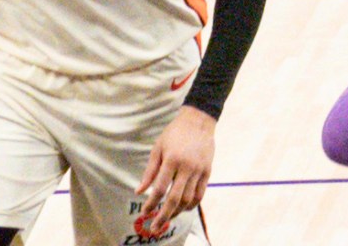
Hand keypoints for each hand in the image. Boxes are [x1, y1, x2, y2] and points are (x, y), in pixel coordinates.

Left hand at [134, 106, 215, 235]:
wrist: (199, 120)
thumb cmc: (174, 133)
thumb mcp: (158, 148)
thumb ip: (149, 171)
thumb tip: (139, 191)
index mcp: (172, 160)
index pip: (160, 188)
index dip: (151, 203)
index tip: (144, 212)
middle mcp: (187, 167)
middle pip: (175, 198)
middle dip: (163, 216)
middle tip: (154, 227)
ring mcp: (199, 170)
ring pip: (189, 199)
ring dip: (177, 212)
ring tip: (167, 218)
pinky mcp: (208, 171)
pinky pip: (200, 194)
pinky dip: (191, 205)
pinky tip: (183, 209)